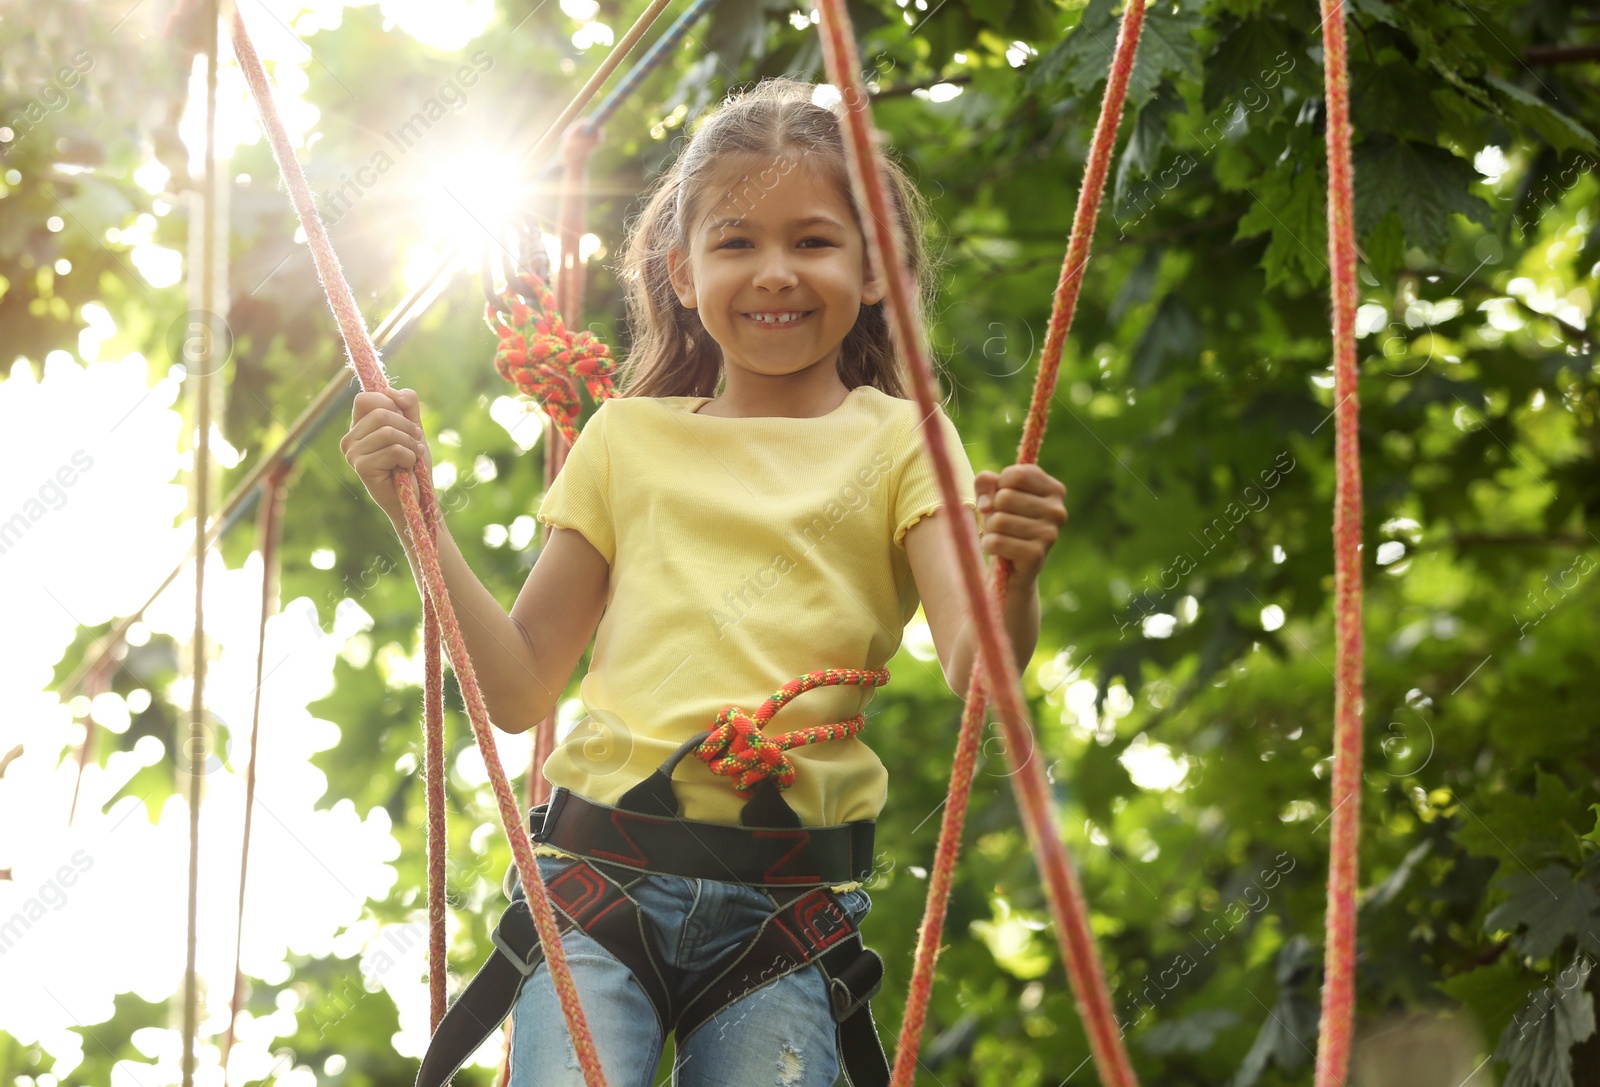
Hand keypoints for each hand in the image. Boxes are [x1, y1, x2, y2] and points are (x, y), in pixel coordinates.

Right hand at [340, 388, 430, 521]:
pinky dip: (409, 458)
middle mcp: (350, 439)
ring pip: (388, 432)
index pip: (365, 398)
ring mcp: (352, 454)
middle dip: (407, 427)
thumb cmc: (412, 463)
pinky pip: (393, 450)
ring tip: (413, 457)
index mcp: (358, 427)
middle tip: (416, 442)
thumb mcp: (413, 428)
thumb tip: (391, 390)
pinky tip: (406, 469)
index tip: (405, 421)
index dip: (390, 404)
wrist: (416, 497)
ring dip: (410, 444)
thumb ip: (407, 405)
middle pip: (380, 413)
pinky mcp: (361, 467)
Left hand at [974, 464, 1066, 580]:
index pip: (1016, 474)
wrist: (1012, 568)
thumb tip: (986, 504)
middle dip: (994, 510)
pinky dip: (989, 545)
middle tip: (1003, 523)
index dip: (999, 484)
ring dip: (991, 529)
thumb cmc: (1005, 522)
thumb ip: (986, 482)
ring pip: (999, 520)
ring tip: (1002, 536)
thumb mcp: (993, 494)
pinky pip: (997, 541)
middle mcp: (1057, 511)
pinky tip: (999, 551)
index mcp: (1054, 490)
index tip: (1002, 497)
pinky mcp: (1036, 555)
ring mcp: (1050, 534)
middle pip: (1005, 497)